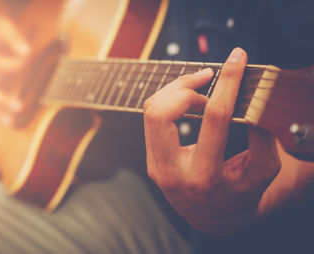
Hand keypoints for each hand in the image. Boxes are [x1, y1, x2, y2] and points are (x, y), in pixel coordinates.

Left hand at [143, 48, 280, 233]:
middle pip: (160, 112)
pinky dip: (170, 101)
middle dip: (184, 85)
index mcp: (203, 176)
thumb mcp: (262, 170)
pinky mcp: (150, 158)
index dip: (228, 83)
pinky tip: (190, 100)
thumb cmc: (240, 193)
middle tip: (208, 77)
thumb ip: (262, 137)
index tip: (236, 59)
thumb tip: (252, 101)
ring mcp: (156, 165)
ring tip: (202, 89)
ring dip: (176, 90)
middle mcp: (172, 172)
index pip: (214, 118)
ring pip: (151, 111)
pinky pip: (151, 119)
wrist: (213, 215)